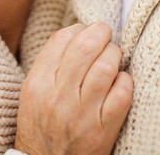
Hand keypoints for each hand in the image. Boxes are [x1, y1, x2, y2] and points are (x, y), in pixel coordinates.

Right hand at [15, 22, 133, 154]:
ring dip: (115, 55)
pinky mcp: (102, 132)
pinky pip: (122, 94)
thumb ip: (51, 64)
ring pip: (106, 68)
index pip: (62, 39)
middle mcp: (58, 98)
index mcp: (37, 84)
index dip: (80, 28)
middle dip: (101, 33)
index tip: (87, 31)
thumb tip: (80, 32)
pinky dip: (126, 81)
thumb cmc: (41, 126)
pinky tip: (121, 82)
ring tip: (114, 57)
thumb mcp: (33, 93)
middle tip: (106, 34)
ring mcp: (81, 116)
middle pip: (85, 48)